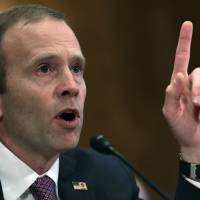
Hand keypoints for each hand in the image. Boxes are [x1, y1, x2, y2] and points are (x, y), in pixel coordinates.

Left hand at [163, 21, 199, 161]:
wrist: (194, 141)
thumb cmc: (180, 127)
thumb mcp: (170, 112)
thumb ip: (172, 94)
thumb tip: (178, 74)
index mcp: (178, 85)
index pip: (181, 60)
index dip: (184, 43)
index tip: (187, 24)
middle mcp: (190, 84)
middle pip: (198, 72)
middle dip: (199, 87)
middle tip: (198, 104)